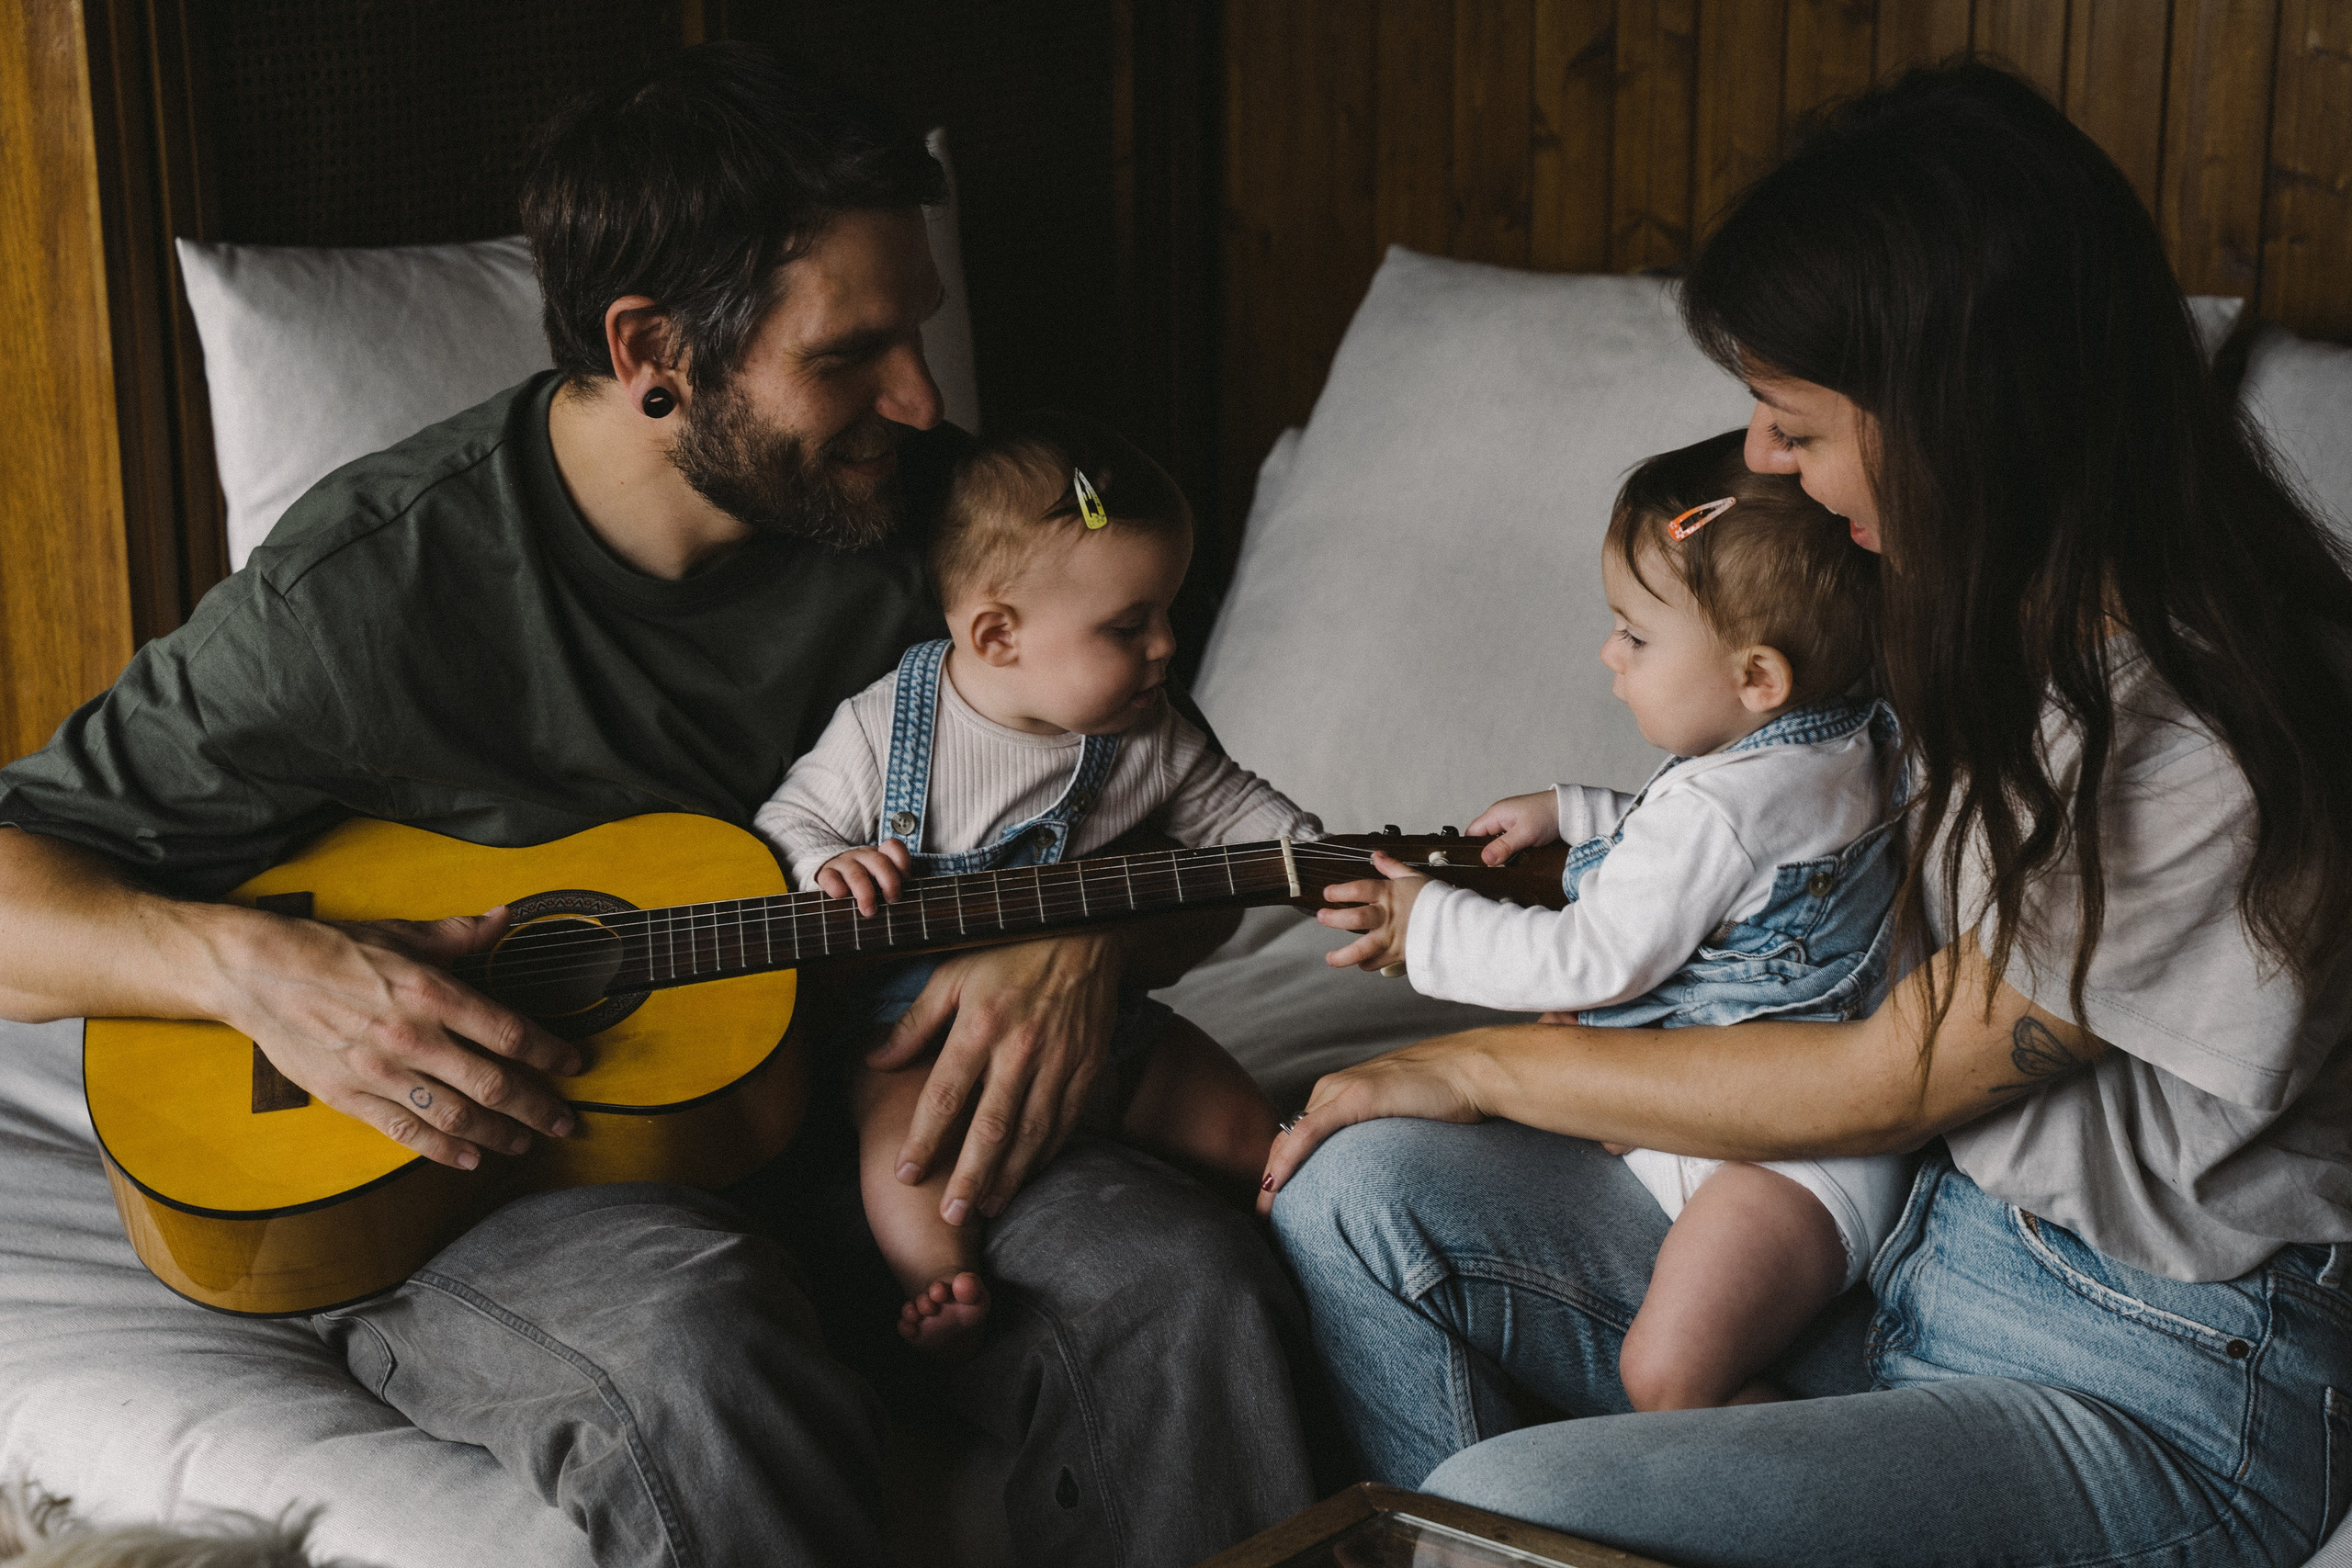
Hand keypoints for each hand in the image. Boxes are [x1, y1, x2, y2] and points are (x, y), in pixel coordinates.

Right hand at [217, 906, 582, 1170]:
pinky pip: (406, 1132)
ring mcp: (381, 1071)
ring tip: (525, 1142)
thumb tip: (505, 918)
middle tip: (564, 1121)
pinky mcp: (350, 1096)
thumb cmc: (334, 949)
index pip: (509, 1032)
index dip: (550, 1053)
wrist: (260, 973)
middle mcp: (413, 1036)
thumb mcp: (403, 933)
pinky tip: (471, 1158)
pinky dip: (444, 1150)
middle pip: (492, 1083)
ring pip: (455, 1116)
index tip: (574, 1064)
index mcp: (433, 992)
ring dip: (499, 1134)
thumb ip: (461, 934)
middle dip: (536, 1107)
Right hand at [817, 840, 913, 916]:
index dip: (902, 863)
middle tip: (892, 901)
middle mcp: (863, 856)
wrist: (829, 872)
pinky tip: (842, 896)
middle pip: (880, 863)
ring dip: (865, 893)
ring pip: (856, 874)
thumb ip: (892, 886)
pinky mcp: (825, 873)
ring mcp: (843, 863)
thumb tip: (902, 907)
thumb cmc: (863, 882)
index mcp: (879, 855)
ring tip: (869, 910)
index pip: (894, 848)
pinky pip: (830, 877)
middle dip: (890, 883)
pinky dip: (837, 887)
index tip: (905, 881)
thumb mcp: (880, 880)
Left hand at [866, 934, 1118, 1222]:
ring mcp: (1059, 1060)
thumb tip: (875, 1062)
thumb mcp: (953, 975)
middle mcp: (1020, 1048)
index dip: (923, 1140)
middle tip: (950, 1216)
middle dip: (968, 1176)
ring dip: (1008, 1176)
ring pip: (1031, 1132)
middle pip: (990, 1127)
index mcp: (980, 1024)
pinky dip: (1046, 1152)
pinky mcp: (1088, 1065)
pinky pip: (1065, 1120)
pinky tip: (1027, 1173)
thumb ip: (914, 1023)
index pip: (944, 1095)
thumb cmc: (1009, 952)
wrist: (1084, 932)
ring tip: (985, 1206)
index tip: (905, 1174)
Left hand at [1257, 1039, 1484, 1213]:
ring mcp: (1342, 1091)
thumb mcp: (1401, 1121)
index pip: (1298, 1137)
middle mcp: (1332, 1089)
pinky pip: (1309, 1132)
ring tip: (1263, 1214)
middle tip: (1262, 1220)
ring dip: (1272, 1176)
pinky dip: (1288, 1160)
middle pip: (1286, 1139)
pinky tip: (1275, 1185)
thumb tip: (1375, 1175)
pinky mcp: (1357, 1096)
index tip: (1276, 1207)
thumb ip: (1379, 1139)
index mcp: (1339, 1093)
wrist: (1473, 1071)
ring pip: (1290, 1137)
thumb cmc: (1446, 1097)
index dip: (1282, 1170)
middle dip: (1270, 1179)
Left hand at [1315, 851, 1428, 970]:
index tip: (1327, 894)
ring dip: (1343, 956)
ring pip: (1362, 949)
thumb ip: (1393, 867)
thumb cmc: (1439, 898)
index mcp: (1390, 894)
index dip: (1340, 891)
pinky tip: (1361, 963)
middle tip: (1321, 917)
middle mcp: (1388, 916)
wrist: (1458, 923)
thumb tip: (1377, 855)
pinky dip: (1368, 964)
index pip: (1359, 889)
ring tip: (1330, 958)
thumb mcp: (1415, 876)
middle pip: (1354, 919)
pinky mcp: (1399, 954)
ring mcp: (1393, 937)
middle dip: (1333, 919)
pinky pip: (1378, 962)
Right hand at [1468, 790, 1560, 864]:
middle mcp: (1499, 818)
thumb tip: (1485, 859)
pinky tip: (1516, 859)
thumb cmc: (1547, 814)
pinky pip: (1507, 843)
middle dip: (1487, 854)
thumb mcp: (1525, 833)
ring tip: (1506, 865)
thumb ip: (1504, 846)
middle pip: (1482, 840)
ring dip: (1500, 854)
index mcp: (1494, 814)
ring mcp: (1509, 824)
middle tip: (1494, 868)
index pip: (1471, 834)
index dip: (1471, 850)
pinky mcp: (1519, 830)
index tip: (1478, 865)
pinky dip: (1510, 852)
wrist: (1570, 810)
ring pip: (1495, 843)